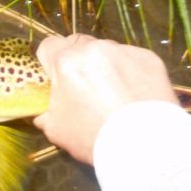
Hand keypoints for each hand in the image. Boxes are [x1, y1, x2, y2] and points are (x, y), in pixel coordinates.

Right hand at [33, 34, 178, 164]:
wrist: (145, 146)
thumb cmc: (93, 137)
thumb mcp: (54, 128)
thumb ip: (43, 110)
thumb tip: (41, 107)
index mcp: (65, 62)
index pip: (48, 46)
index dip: (48, 62)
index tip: (55, 78)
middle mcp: (93, 49)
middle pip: (77, 44)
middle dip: (76, 61)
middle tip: (83, 86)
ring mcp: (123, 51)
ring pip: (104, 50)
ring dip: (103, 65)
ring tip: (113, 92)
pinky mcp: (148, 57)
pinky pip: (130, 58)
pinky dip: (127, 71)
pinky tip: (132, 93)